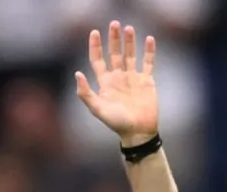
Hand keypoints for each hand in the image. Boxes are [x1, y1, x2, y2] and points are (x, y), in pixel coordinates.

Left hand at [75, 21, 159, 146]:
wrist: (138, 132)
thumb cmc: (116, 123)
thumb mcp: (98, 109)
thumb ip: (86, 93)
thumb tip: (77, 73)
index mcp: (105, 83)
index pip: (97, 60)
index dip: (95, 46)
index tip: (94, 32)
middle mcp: (118, 78)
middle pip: (114, 54)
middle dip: (113, 39)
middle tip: (114, 23)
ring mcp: (132, 78)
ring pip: (130, 55)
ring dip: (129, 42)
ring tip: (128, 28)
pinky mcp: (146, 81)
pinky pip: (148, 62)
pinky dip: (149, 51)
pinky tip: (148, 39)